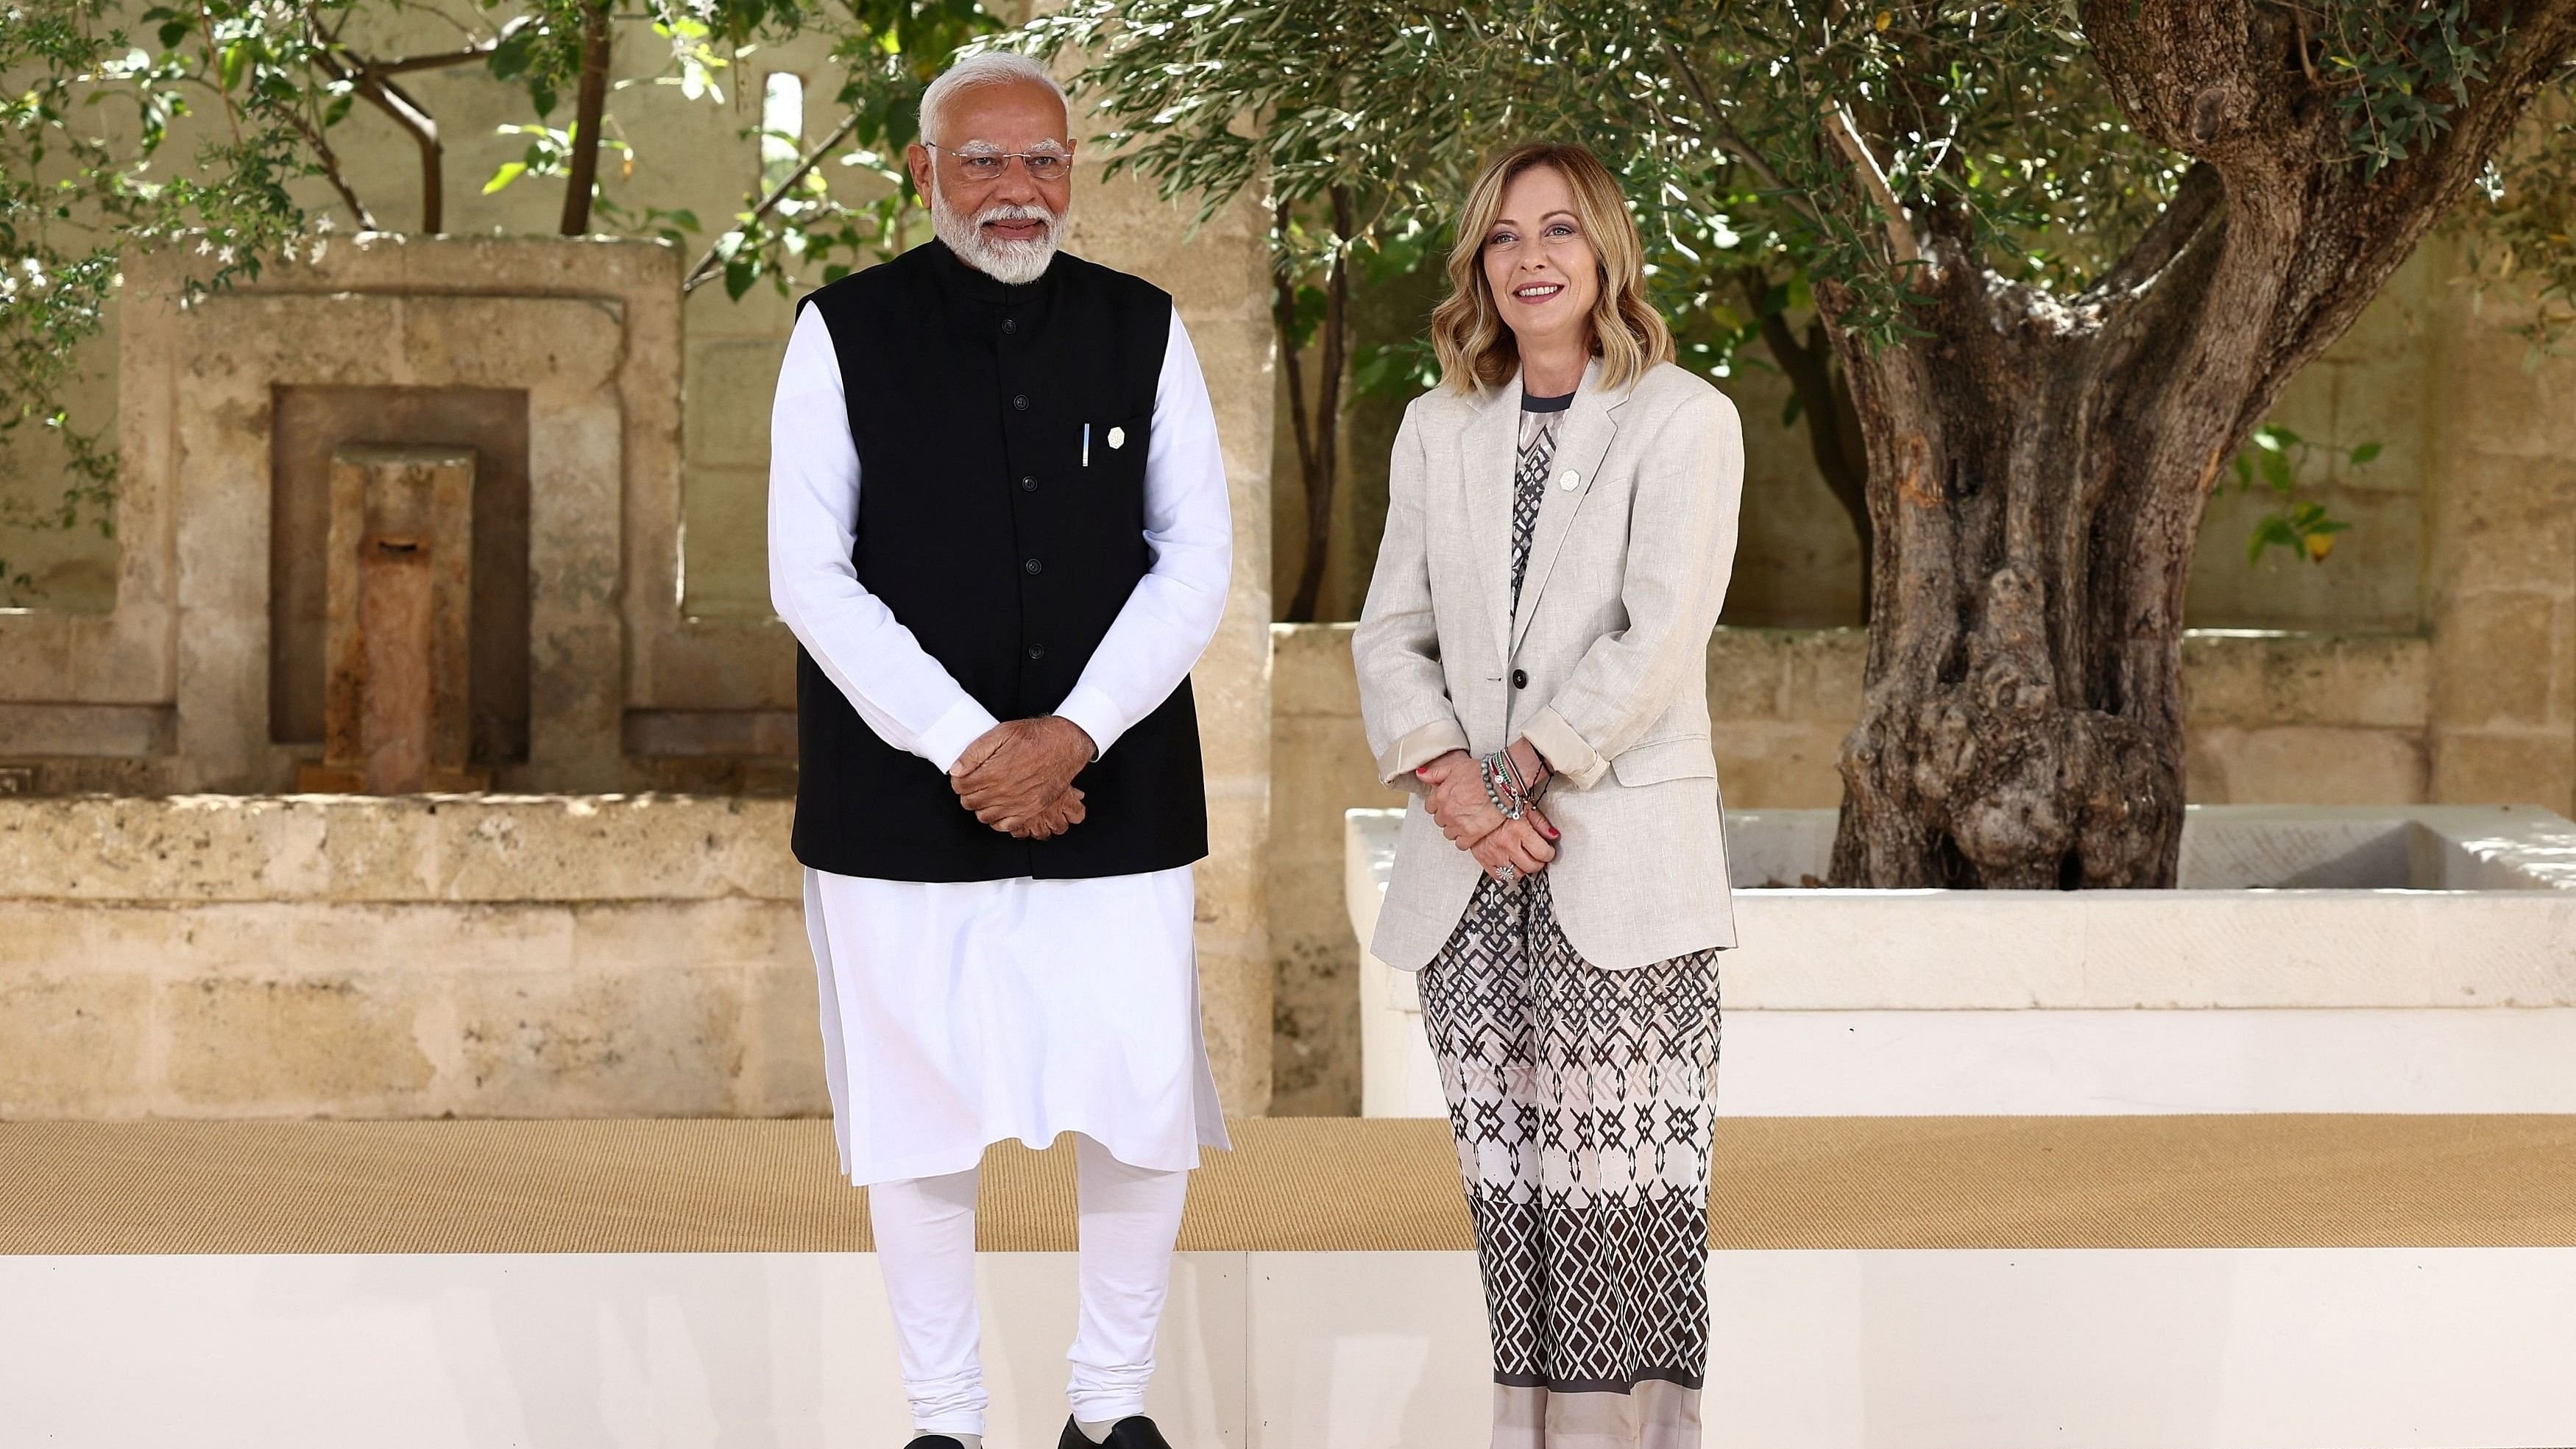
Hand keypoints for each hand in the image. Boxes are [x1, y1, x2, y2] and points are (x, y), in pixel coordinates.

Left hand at [951, 716, 1096, 834]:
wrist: (1065, 744)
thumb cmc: (1035, 736)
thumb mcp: (1001, 733)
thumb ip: (975, 751)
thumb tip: (956, 770)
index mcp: (993, 771)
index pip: (960, 786)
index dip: (958, 780)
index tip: (963, 775)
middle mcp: (1004, 791)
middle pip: (970, 802)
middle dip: (968, 792)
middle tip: (974, 783)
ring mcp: (1018, 803)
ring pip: (984, 816)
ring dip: (981, 806)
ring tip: (986, 794)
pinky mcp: (1031, 810)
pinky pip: (1005, 826)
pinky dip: (998, 819)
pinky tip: (1000, 806)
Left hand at [1416, 750, 1505, 848]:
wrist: (1502, 783)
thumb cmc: (1482, 774)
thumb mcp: (1455, 767)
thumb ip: (1435, 773)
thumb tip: (1420, 775)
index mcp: (1440, 796)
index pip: (1430, 808)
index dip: (1440, 805)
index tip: (1448, 804)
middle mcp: (1447, 812)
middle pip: (1440, 821)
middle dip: (1448, 816)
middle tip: (1461, 810)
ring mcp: (1458, 824)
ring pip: (1449, 833)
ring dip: (1456, 828)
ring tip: (1467, 820)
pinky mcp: (1471, 834)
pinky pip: (1461, 844)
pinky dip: (1465, 840)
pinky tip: (1471, 831)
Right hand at [1471, 805, 1557, 880]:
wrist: (1472, 806)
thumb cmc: (1498, 805)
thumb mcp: (1523, 807)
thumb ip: (1541, 823)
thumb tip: (1553, 835)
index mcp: (1519, 830)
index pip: (1543, 853)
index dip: (1549, 852)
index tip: (1547, 850)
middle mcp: (1506, 844)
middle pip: (1532, 866)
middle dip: (1538, 861)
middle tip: (1537, 855)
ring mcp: (1494, 854)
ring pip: (1517, 874)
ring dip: (1523, 868)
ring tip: (1523, 858)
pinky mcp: (1483, 859)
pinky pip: (1499, 876)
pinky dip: (1506, 872)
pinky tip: (1509, 862)